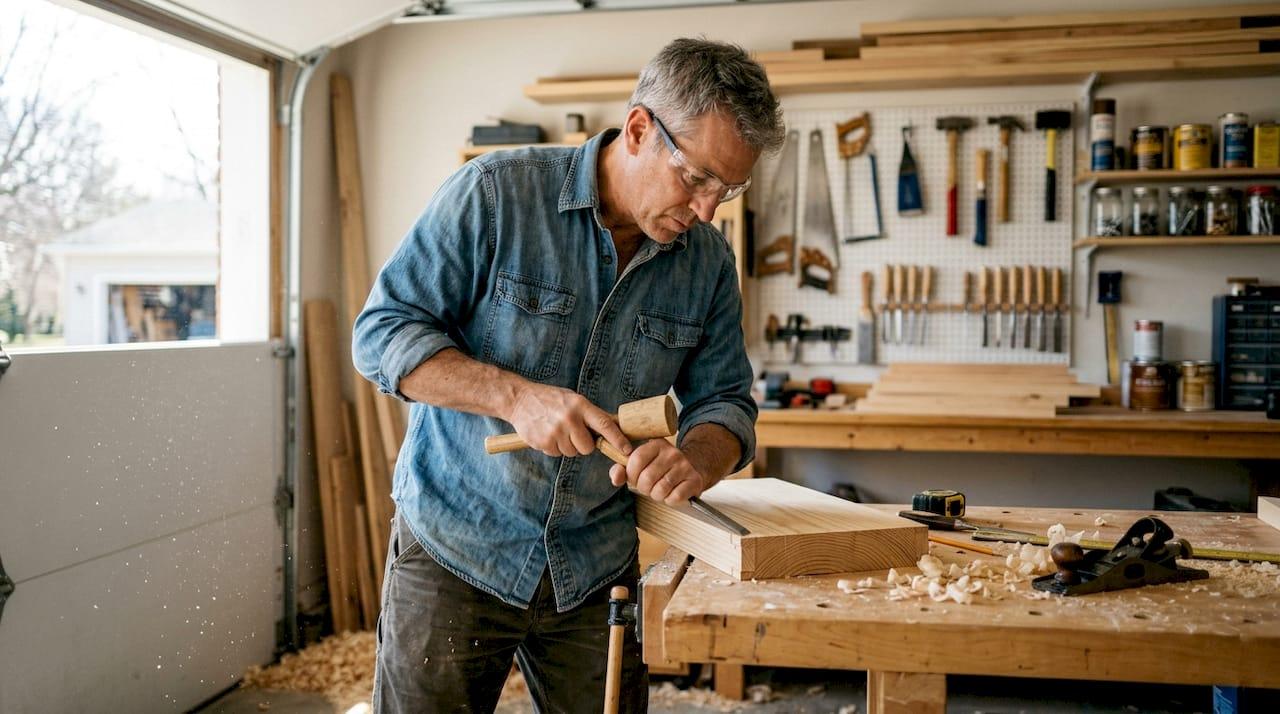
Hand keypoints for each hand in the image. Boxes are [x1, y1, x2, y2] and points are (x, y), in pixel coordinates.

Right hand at [507, 383, 631, 458]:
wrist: (519, 399)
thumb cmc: (550, 399)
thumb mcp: (572, 399)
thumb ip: (589, 414)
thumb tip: (611, 430)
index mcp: (580, 405)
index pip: (604, 424)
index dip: (618, 439)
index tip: (627, 450)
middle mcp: (569, 418)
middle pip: (588, 447)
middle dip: (583, 445)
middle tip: (573, 433)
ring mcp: (556, 431)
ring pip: (572, 452)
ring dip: (567, 446)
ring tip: (556, 430)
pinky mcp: (544, 442)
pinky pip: (557, 454)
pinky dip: (553, 447)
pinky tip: (547, 434)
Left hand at [609, 439, 705, 504]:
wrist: (692, 467)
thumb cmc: (661, 468)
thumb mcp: (640, 464)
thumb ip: (622, 470)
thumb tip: (616, 478)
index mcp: (656, 445)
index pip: (636, 460)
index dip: (631, 475)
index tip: (635, 478)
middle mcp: (672, 453)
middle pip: (647, 478)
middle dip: (644, 488)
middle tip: (649, 486)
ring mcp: (684, 466)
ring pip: (661, 489)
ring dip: (657, 495)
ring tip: (660, 489)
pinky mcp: (694, 480)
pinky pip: (675, 497)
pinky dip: (670, 500)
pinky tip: (672, 493)